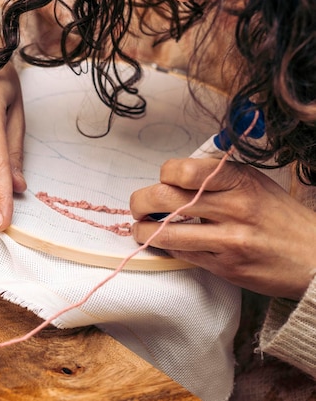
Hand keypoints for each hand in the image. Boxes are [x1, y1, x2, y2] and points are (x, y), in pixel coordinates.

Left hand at [130, 158, 315, 299]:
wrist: (314, 257)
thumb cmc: (278, 217)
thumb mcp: (254, 183)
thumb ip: (216, 176)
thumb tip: (173, 175)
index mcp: (239, 180)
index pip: (183, 170)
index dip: (163, 174)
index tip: (162, 181)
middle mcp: (234, 207)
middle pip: (164, 198)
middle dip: (140, 202)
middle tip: (139, 207)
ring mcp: (230, 239)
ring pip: (165, 233)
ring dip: (142, 231)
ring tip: (141, 229)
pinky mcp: (226, 266)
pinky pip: (182, 255)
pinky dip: (165, 248)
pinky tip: (164, 244)